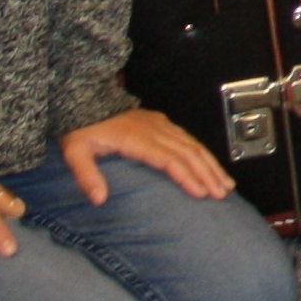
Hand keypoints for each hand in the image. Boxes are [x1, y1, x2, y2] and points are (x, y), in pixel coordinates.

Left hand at [61, 104, 232, 204]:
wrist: (87, 99)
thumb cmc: (81, 129)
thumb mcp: (74, 152)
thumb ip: (86, 176)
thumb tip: (99, 200)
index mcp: (137, 139)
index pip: (169, 160)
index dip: (187, 176)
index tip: (201, 193)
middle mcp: (155, 130)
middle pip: (188, 153)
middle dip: (208, 173)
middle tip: (222, 193)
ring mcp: (161, 125)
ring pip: (193, 145)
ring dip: (211, 165)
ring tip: (226, 184)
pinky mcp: (162, 123)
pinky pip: (189, 139)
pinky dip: (204, 154)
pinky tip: (212, 165)